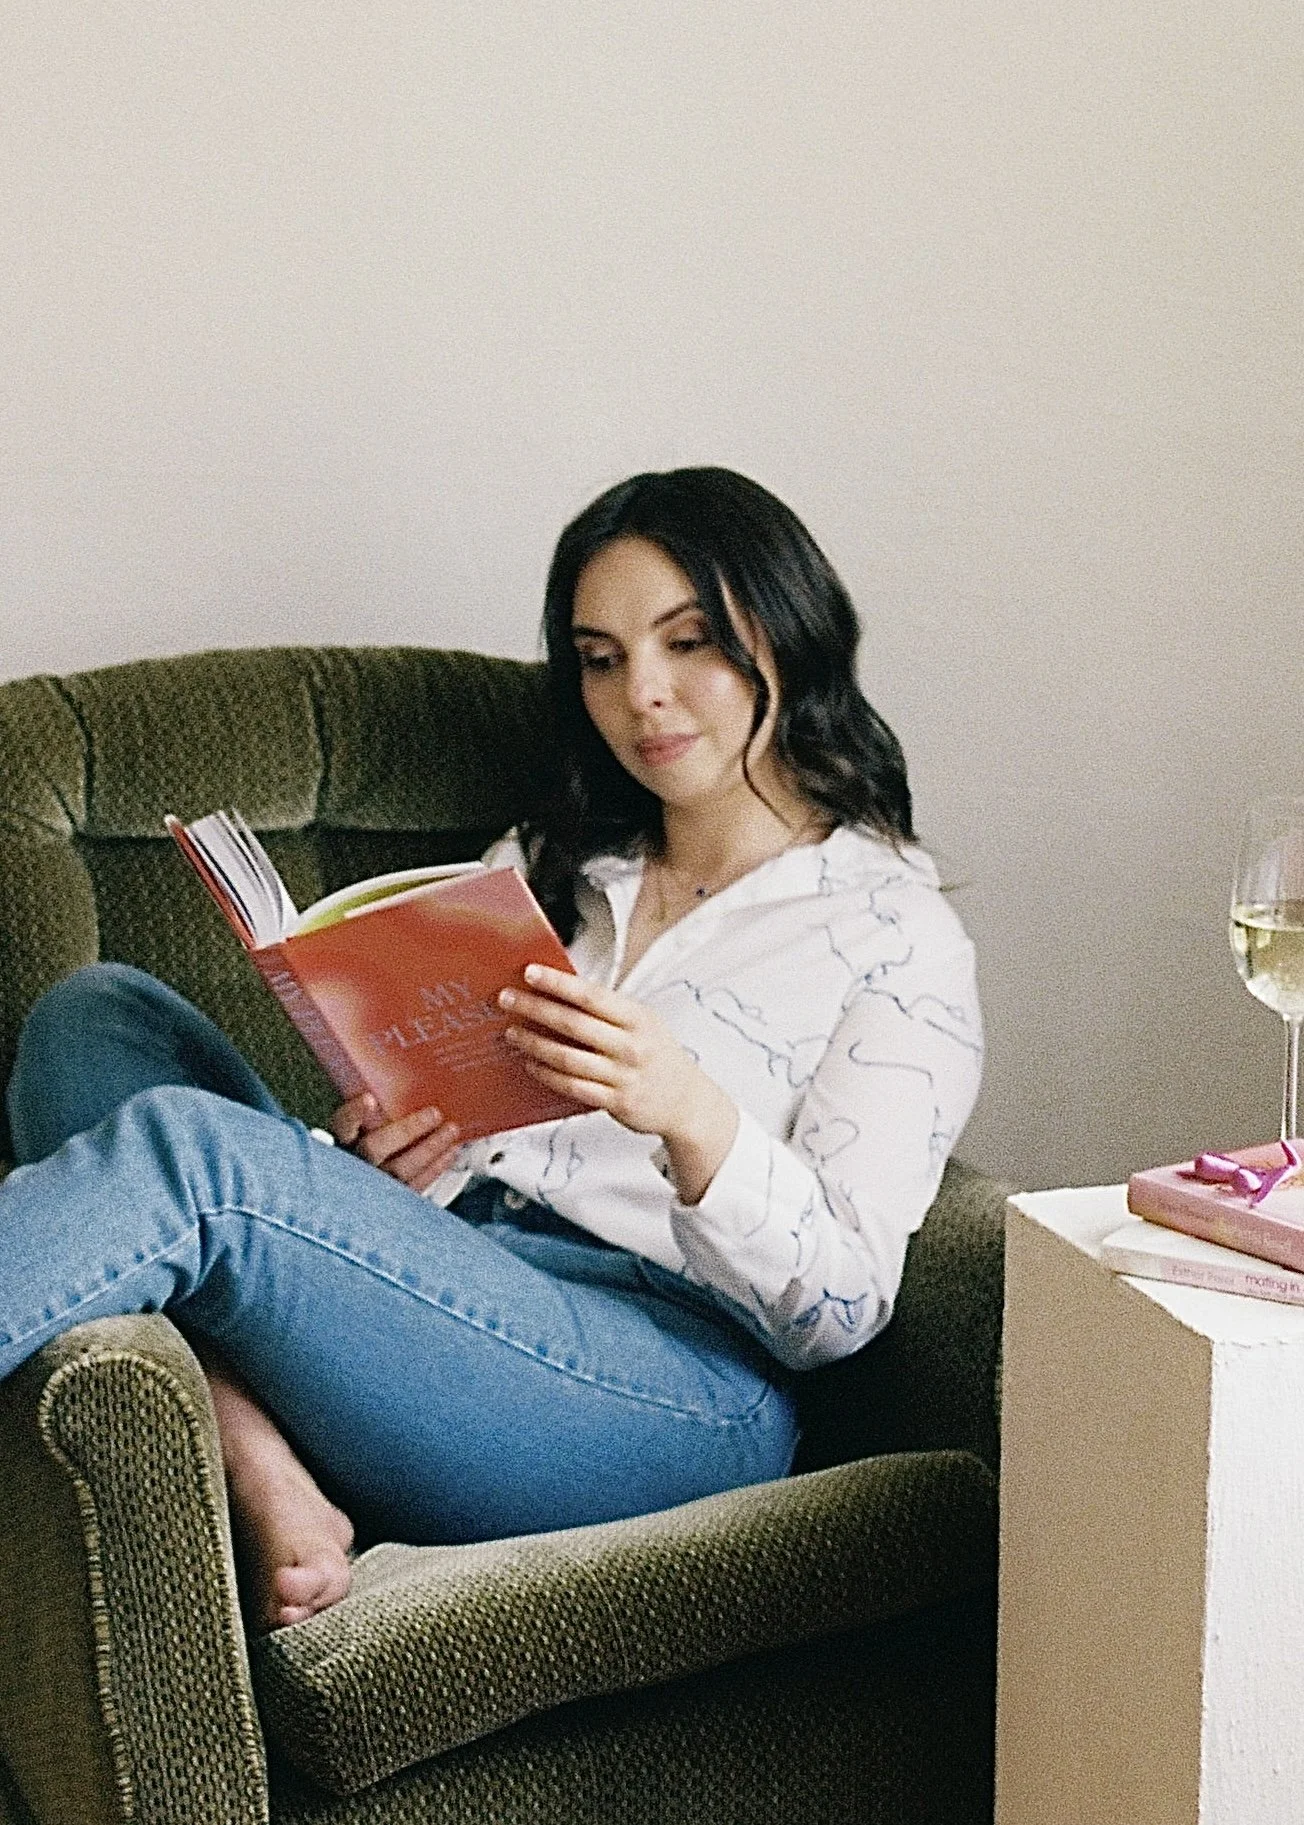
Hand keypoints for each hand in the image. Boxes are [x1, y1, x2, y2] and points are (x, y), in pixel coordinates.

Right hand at [329, 1093, 460, 1192]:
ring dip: (430, 1149)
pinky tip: (449, 1153)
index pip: (341, 1125)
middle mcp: (351, 1163)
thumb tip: (398, 1079)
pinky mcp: (389, 1201)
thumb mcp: (359, 1126)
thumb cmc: (361, 1145)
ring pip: (399, 1170)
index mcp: (338, 1140)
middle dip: (407, 1130)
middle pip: (374, 1148)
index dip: (353, 1114)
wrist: (358, 1187)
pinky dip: (434, 1168)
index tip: (369, 1099)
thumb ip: (371, 1112)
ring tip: (450, 1131)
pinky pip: (413, 1186)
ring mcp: (369, 1186)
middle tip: (434, 1114)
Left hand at [499, 965, 737, 1201]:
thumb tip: (561, 991)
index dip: (558, 983)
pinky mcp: (616, 1102)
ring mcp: (623, 1076)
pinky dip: (548, 1075)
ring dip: (534, 1043)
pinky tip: (532, 1064)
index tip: (530, 972)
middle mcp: (631, 1046)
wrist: (686, 1102)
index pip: (592, 995)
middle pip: (574, 1024)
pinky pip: (573, 1087)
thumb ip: (608, 1011)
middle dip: (535, 1009)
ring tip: (512, 1033)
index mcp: (638, 1018)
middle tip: (508, 999)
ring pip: (568, 1058)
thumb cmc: (658, 1055)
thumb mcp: (644, 1024)